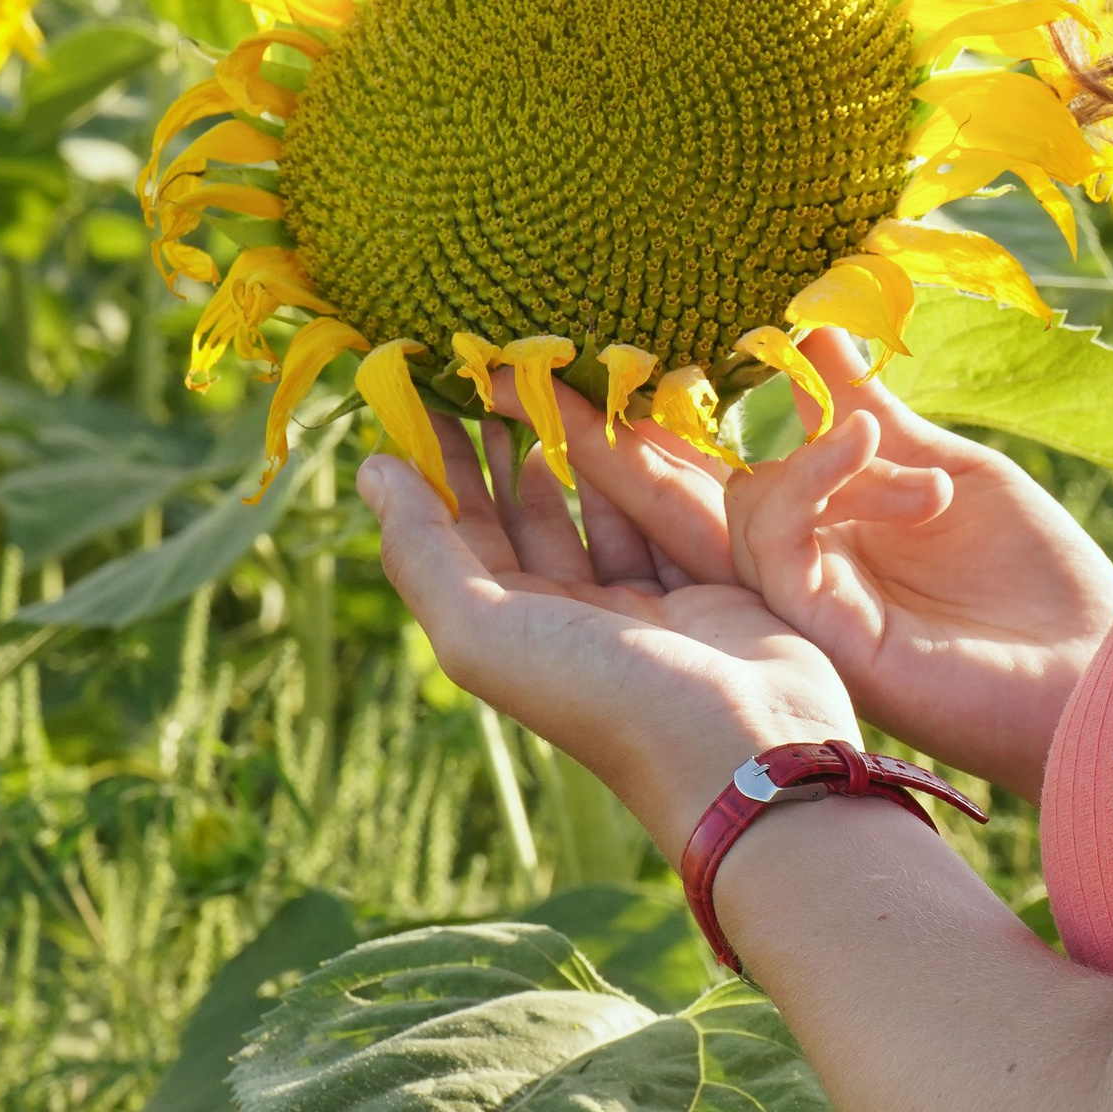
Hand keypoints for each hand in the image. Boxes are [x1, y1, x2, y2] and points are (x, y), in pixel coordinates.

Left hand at [357, 406, 856, 862]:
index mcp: (504, 631)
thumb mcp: (484, 630)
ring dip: (573, 443)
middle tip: (489, 362)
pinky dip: (645, 467)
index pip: (454, 533)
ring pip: (594, 507)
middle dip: (501, 444)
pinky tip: (634, 414)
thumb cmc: (602, 695)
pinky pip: (662, 512)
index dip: (436, 463)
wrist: (743, 748)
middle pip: (521, 516)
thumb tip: (369, 467)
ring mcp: (634, 601)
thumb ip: (423, 549)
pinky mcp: (700, 584)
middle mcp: (562, 615)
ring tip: (555, 370)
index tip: (425, 384)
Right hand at [553, 339, 1112, 798]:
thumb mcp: (945, 471)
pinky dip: (804, 477)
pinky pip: (777, 540)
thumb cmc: (1038, 587)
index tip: (570, 363)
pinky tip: (860, 443)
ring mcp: (796, 609)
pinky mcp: (824, 629)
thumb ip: (871, 411)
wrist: (1099, 673)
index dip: (636, 425)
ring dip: (698, 456)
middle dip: (591, 443)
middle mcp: (784, 580)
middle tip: (514, 380)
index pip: (698, 477)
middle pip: (663, 505)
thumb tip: (810, 327)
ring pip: (704, 519)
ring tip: (743, 421)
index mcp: (807, 542)